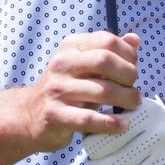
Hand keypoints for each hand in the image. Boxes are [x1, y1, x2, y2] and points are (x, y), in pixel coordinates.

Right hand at [21, 32, 141, 151]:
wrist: (30, 114)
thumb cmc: (65, 88)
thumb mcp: (83, 65)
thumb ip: (109, 53)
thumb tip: (134, 39)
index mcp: (70, 47)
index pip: (106, 40)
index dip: (128, 54)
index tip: (134, 68)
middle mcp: (62, 64)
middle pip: (104, 61)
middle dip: (128, 75)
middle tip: (133, 89)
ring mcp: (57, 89)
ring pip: (102, 91)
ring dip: (126, 99)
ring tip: (133, 105)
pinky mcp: (56, 115)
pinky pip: (89, 118)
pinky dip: (112, 123)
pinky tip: (123, 124)